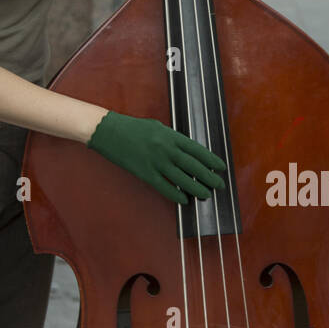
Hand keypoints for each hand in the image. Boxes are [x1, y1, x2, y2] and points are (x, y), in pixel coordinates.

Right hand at [87, 109, 225, 204]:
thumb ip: (172, 139)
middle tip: (219, 185)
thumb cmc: (132, 128)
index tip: (220, 167)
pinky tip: (184, 200)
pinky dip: (176, 195)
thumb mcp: (157, 127)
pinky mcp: (145, 173)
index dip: (211, 160)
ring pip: (182, 179)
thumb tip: (187, 152)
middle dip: (209, 177)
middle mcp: (166, 149)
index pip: (197, 150)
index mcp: (170, 135)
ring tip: (206, 194)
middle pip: (193, 166)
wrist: (108, 131)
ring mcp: (156, 162)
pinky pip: (164, 187)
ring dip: (196, 188)